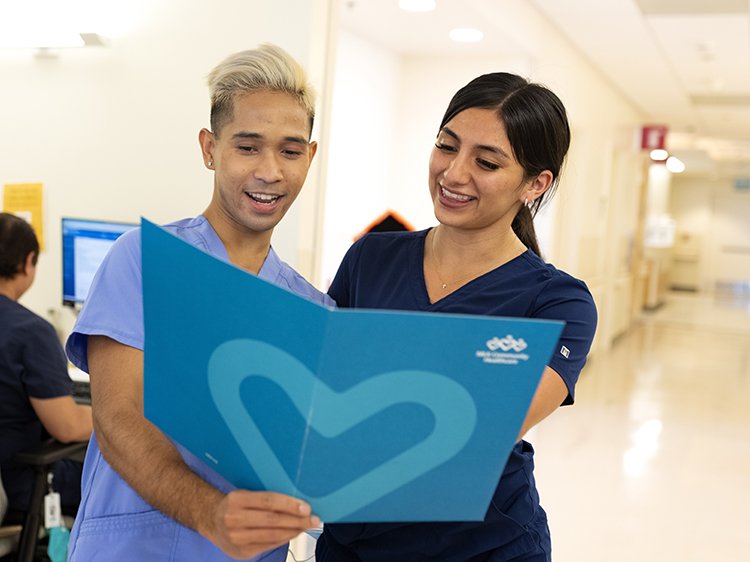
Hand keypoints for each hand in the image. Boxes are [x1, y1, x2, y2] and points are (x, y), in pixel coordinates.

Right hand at [204, 490, 319, 559]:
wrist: (212, 522)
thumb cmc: (236, 505)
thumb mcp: (245, 494)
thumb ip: (266, 498)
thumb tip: (296, 501)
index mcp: (237, 499)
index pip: (268, 501)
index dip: (289, 504)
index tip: (306, 507)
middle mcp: (234, 519)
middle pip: (272, 520)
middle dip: (297, 520)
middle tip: (314, 519)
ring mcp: (237, 538)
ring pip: (272, 535)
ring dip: (294, 531)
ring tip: (307, 526)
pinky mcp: (242, 552)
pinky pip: (269, 545)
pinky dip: (284, 539)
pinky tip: (294, 533)